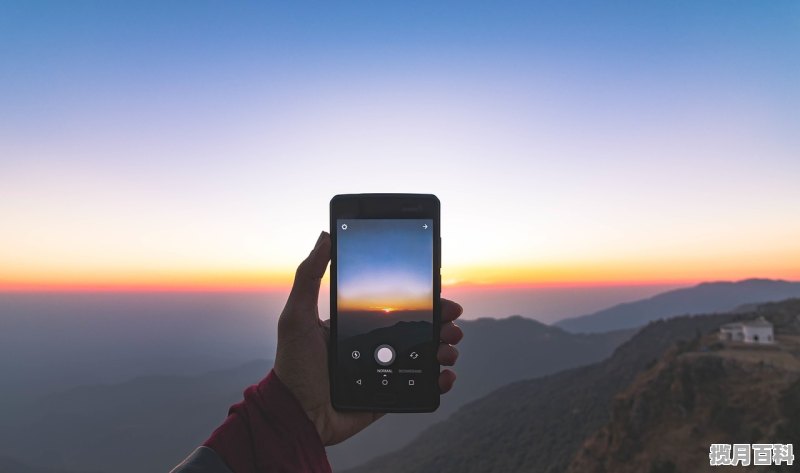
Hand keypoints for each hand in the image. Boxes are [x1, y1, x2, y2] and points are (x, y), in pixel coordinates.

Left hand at [273, 231, 463, 445]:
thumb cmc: (293, 364)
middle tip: (453, 324)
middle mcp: (373, 346)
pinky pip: (420, 388)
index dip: (423, 301)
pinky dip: (439, 382)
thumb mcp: (297, 315)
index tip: (440, 295)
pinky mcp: (388, 397)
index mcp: (357, 325)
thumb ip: (309, 276)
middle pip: (417, 330)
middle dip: (441, 324)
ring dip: (445, 349)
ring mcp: (383, 372)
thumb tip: (324, 236)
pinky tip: (446, 376)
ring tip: (450, 349)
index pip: (397, 307)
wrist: (296, 414)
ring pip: (424, 357)